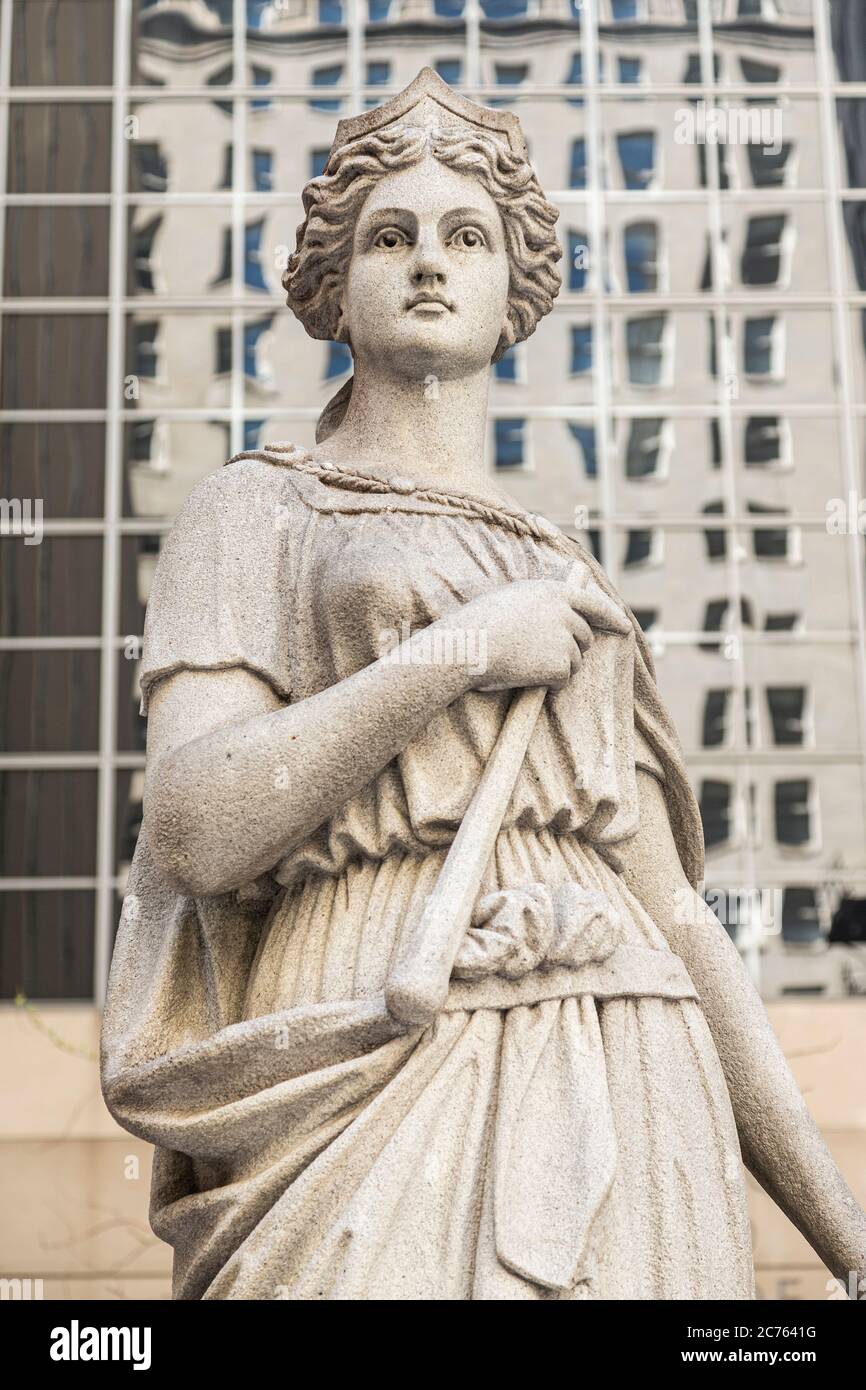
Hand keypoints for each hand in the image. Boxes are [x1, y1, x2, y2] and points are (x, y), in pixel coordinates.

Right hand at [451, 567, 630, 692]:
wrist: (469, 645)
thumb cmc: (479, 625)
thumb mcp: (512, 599)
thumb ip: (540, 603)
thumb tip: (555, 616)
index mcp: (553, 591)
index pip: (593, 603)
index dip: (611, 616)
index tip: (625, 627)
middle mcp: (565, 611)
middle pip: (584, 637)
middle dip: (571, 650)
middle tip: (542, 658)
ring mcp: (565, 637)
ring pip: (575, 661)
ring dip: (556, 668)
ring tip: (524, 665)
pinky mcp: (561, 663)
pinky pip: (564, 679)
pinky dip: (550, 685)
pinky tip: (527, 679)